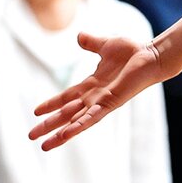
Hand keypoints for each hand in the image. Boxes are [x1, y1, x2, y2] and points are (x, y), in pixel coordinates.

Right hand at [30, 32, 164, 150]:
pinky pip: (91, 118)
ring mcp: (102, 103)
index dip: (51, 105)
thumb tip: (79, 36)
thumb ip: (91, 43)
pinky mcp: (110, 104)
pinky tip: (66, 134)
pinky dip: (78, 127)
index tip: (35, 112)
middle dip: (48, 126)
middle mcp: (94, 98)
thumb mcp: (105, 45)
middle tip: (30, 136)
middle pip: (65, 115)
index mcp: (91, 86)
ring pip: (75, 122)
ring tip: (44, 145)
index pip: (65, 98)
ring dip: (59, 134)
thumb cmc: (132, 52)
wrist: (151, 56)